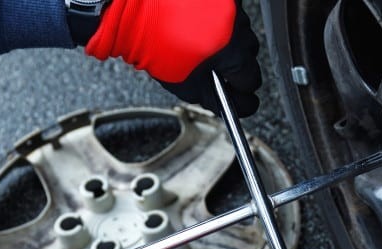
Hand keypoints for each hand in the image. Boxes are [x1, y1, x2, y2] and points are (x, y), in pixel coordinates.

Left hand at [86, 0, 261, 116]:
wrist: (130, 8)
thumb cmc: (150, 43)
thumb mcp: (183, 83)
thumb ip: (211, 98)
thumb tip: (229, 105)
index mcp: (228, 49)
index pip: (251, 79)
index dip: (242, 89)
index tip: (238, 94)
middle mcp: (233, 23)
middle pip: (250, 53)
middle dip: (235, 63)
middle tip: (215, 68)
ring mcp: (228, 4)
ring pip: (240, 31)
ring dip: (227, 40)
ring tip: (202, 44)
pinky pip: (228, 12)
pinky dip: (218, 21)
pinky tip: (199, 26)